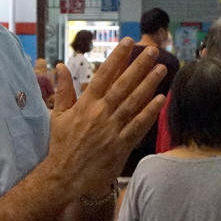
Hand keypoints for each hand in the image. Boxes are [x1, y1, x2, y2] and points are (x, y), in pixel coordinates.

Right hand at [46, 39, 167, 198]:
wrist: (64, 177)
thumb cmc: (61, 146)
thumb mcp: (58, 115)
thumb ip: (63, 90)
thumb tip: (60, 66)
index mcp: (85, 104)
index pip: (104, 75)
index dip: (117, 57)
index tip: (128, 43)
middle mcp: (100, 114)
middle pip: (123, 85)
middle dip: (139, 66)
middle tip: (153, 51)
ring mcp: (111, 129)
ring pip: (134, 102)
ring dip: (149, 84)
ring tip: (161, 69)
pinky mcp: (121, 145)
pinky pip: (138, 126)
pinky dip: (150, 112)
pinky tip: (161, 99)